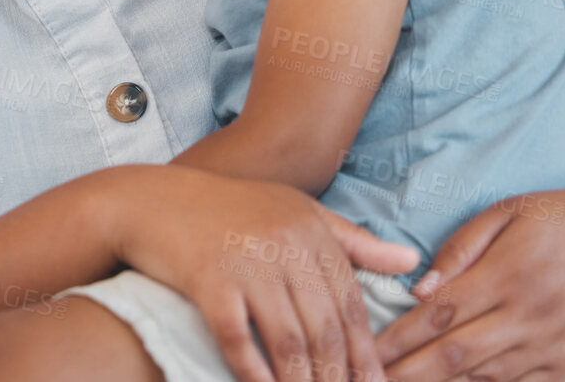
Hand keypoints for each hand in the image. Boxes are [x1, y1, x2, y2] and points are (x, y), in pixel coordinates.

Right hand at [107, 165, 421, 381]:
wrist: (152, 201)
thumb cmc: (229, 209)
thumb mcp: (296, 211)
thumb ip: (352, 241)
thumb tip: (412, 260)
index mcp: (310, 230)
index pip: (351, 305)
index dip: (366, 355)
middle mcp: (283, 245)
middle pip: (325, 329)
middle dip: (340, 379)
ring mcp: (246, 262)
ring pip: (289, 341)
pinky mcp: (208, 280)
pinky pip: (239, 339)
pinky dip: (255, 374)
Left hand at [375, 172, 564, 381]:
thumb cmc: (561, 217)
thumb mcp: (507, 212)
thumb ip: (460, 250)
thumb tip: (419, 290)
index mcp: (511, 274)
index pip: (440, 315)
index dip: (400, 338)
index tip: (367, 347)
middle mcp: (532, 316)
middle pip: (456, 355)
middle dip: (409, 371)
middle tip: (372, 374)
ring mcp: (554, 346)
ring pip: (485, 376)